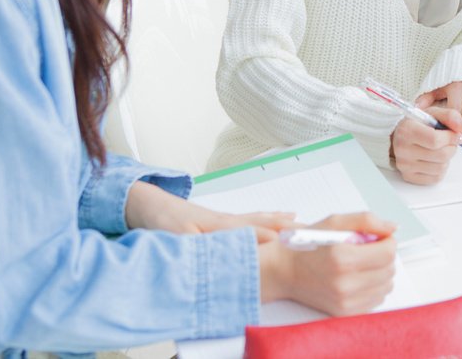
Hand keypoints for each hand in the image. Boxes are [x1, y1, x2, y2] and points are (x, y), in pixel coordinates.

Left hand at [124, 180, 293, 242]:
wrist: (148, 204)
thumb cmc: (161, 221)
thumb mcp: (176, 238)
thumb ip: (199, 247)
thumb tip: (217, 257)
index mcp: (221, 227)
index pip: (256, 234)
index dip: (277, 240)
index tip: (298, 246)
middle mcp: (229, 221)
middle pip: (266, 224)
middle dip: (289, 229)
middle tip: (314, 231)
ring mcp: (227, 220)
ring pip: (262, 220)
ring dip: (283, 222)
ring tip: (302, 222)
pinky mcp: (222, 222)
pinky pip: (254, 219)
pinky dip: (270, 218)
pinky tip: (277, 216)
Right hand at [259, 212, 397, 316]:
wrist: (283, 271)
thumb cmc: (306, 244)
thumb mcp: (334, 222)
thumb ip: (366, 221)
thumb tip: (392, 228)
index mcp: (343, 258)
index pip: (388, 252)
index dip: (388, 241)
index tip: (380, 238)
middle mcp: (345, 283)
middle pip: (389, 270)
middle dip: (384, 256)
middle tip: (368, 249)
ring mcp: (345, 301)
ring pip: (386, 286)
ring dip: (380, 273)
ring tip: (362, 264)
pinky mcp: (345, 313)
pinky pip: (376, 300)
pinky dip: (373, 288)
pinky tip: (358, 278)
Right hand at [390, 105, 461, 184]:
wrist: (399, 137)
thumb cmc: (418, 125)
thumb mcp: (433, 113)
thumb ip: (451, 117)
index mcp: (407, 130)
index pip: (435, 139)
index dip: (451, 137)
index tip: (458, 134)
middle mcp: (402, 149)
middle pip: (441, 155)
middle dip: (452, 147)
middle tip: (450, 141)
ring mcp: (405, 165)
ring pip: (441, 168)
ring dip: (447, 158)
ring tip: (441, 149)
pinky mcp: (409, 177)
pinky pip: (436, 178)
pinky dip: (441, 169)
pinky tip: (435, 159)